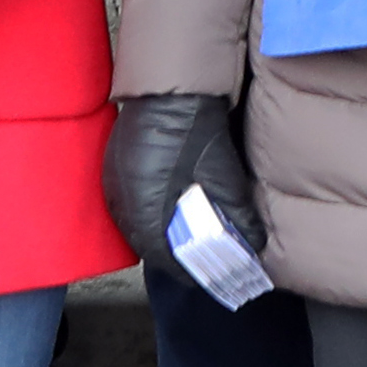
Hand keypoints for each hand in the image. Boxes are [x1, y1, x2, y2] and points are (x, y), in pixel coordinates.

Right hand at [105, 94, 264, 286]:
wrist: (171, 88)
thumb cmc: (196, 131)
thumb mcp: (224, 176)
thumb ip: (238, 215)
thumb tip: (254, 246)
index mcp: (146, 208)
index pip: (163, 256)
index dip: (188, 270)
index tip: (207, 277)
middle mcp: (122, 202)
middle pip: (146, 244)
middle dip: (173, 256)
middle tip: (199, 263)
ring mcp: (113, 185)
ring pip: (134, 226)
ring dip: (158, 236)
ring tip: (185, 242)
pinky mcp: (112, 170)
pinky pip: (126, 207)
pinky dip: (146, 217)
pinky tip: (166, 214)